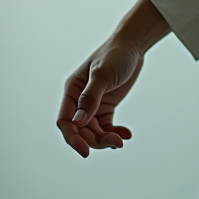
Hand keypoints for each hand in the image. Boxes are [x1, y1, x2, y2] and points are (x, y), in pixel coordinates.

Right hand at [57, 37, 143, 157]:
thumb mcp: (102, 75)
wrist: (133, 46)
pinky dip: (115, 133)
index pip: (65, 121)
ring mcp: (93, 104)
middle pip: (81, 131)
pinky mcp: (106, 106)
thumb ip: (90, 98)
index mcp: (72, 90)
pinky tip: (126, 134)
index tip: (86, 152)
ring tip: (122, 139)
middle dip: (96, 141)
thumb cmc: (115, 54)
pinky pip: (107, 127)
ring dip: (107, 139)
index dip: (72, 138)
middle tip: (115, 143)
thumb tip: (78, 122)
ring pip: (94, 132)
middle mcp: (79, 100)